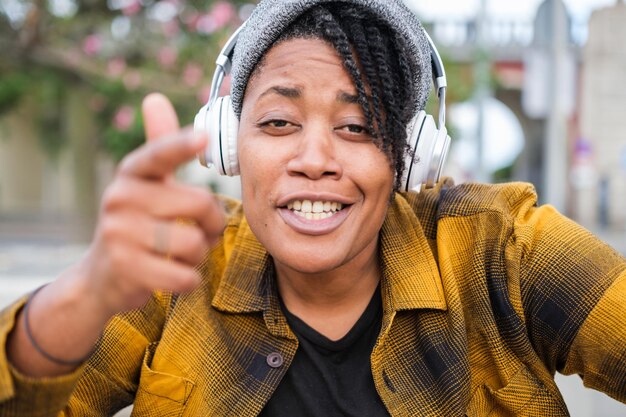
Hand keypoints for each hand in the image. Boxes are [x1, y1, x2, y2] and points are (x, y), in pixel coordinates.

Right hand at [81, 93, 223, 314]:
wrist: (102, 276)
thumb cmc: (138, 223)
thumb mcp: (146, 185)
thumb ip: (159, 147)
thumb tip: (154, 98)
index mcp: (132, 173)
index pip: (159, 154)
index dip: (181, 146)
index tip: (202, 137)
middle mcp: (120, 197)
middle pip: (200, 204)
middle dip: (213, 224)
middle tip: (202, 232)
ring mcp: (119, 233)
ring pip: (194, 242)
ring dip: (199, 254)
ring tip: (182, 254)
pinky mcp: (125, 268)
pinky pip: (184, 275)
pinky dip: (189, 279)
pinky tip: (175, 275)